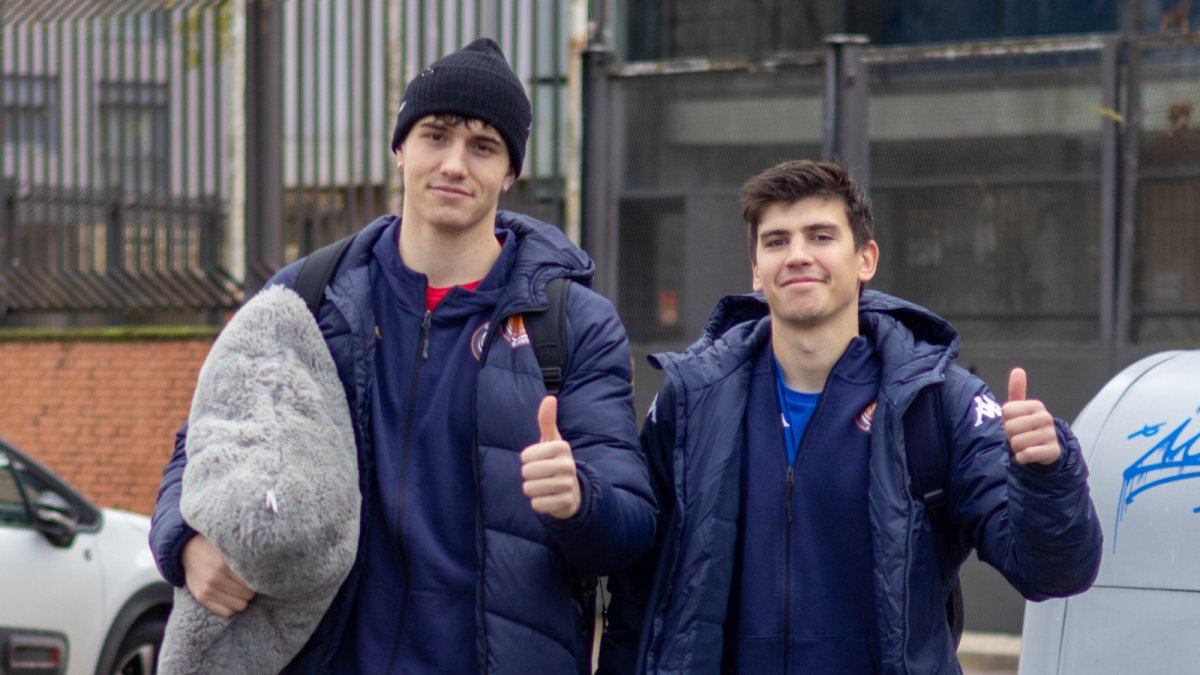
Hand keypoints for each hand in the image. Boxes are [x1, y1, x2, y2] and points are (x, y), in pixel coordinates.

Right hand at [181, 534, 255, 617]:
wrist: (188, 549)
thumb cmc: (215, 547)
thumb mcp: (229, 547)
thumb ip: (245, 557)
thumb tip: (269, 566)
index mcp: (225, 564)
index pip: (253, 581)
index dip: (258, 580)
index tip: (258, 576)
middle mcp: (216, 578)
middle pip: (248, 595)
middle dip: (250, 589)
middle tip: (248, 582)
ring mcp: (207, 590)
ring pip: (239, 606)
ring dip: (242, 599)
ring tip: (239, 589)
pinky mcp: (202, 598)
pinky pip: (226, 613)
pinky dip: (231, 607)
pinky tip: (231, 597)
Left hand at [520, 396, 581, 519]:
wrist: (572, 490)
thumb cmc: (555, 461)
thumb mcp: (551, 441)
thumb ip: (546, 420)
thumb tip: (549, 398)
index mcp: (562, 447)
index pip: (525, 456)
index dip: (527, 460)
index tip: (539, 460)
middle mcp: (568, 465)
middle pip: (526, 472)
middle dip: (529, 476)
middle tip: (541, 475)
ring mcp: (568, 485)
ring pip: (530, 489)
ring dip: (532, 489)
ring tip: (544, 486)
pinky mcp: (565, 503)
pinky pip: (536, 504)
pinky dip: (538, 503)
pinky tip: (548, 498)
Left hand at [1002, 367, 1061, 465]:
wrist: (1046, 448)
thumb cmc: (1026, 426)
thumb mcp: (1020, 409)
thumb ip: (1017, 391)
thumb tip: (1018, 370)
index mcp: (1036, 405)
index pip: (1006, 411)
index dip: (1005, 420)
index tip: (1014, 423)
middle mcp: (1045, 418)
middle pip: (1010, 427)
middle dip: (1009, 435)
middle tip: (1018, 436)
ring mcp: (1050, 434)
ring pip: (1017, 442)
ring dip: (1015, 447)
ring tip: (1023, 445)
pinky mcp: (1052, 451)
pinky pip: (1027, 454)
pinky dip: (1021, 458)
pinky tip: (1026, 455)